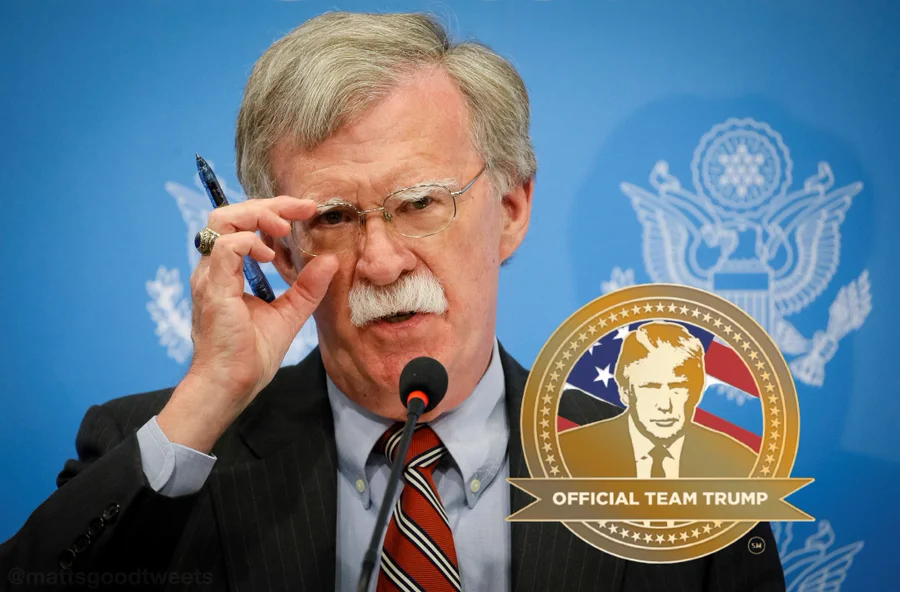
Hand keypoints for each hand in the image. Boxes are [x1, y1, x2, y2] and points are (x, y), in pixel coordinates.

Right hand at [158, 196, 337, 451]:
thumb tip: (330, 261)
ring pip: (221, 220)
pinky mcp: (214, 287)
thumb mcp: (290, 314)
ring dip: (257, 215)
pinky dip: (251, 243)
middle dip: (269, 204)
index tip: (306, 211)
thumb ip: (307, 287)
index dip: (274, 211)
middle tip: (302, 209)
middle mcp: (214, 268)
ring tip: (284, 228)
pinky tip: (269, 255)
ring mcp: (210, 276)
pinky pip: (227, 247)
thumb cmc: (251, 356)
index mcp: (228, 272)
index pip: (243, 224)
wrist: (231, 386)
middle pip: (230, 213)